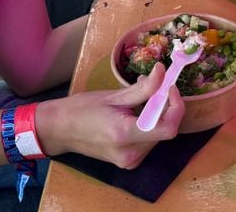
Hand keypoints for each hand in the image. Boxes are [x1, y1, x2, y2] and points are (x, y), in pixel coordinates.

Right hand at [40, 62, 182, 168]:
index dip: (176, 107)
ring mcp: (129, 161)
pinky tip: (134, 114)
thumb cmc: (82, 109)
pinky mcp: (128, 162)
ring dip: (157, 116)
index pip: (168, 128)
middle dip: (165, 107)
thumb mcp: (113, 96)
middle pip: (164, 130)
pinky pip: (148, 142)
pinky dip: (149, 125)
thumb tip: (162, 72)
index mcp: (125, 135)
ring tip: (139, 100)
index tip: (170, 88)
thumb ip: (143, 88)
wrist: (60, 130)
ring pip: (158, 136)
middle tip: (155, 88)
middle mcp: (130, 153)